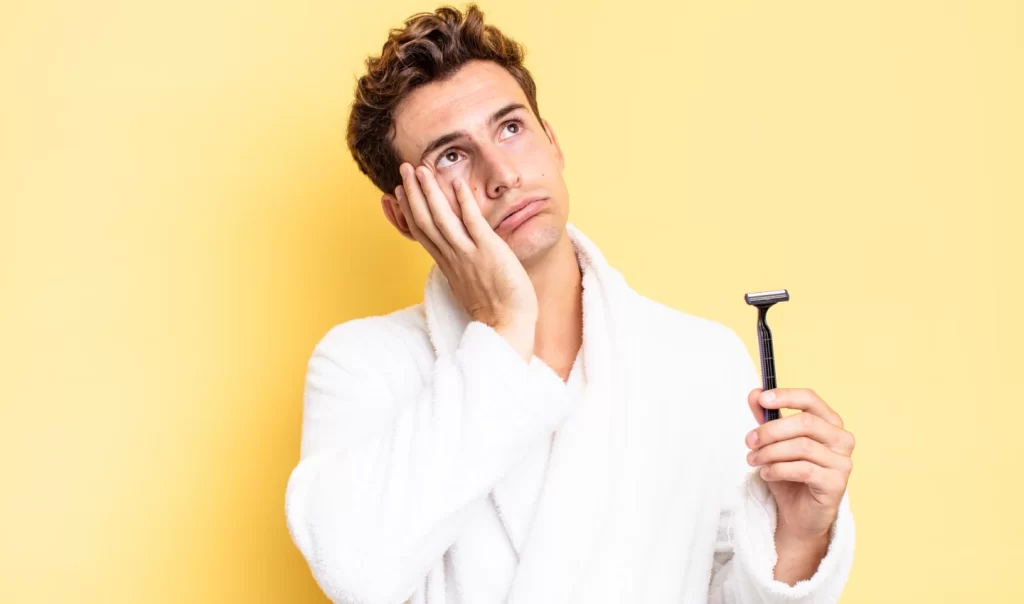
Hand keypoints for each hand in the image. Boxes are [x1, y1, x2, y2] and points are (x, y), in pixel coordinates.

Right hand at [394, 163, 537, 359]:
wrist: (506, 326)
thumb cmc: (493, 308)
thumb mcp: (468, 284)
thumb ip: (460, 265)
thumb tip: (457, 256)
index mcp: (446, 263)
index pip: (421, 231)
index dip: (408, 209)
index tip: (399, 191)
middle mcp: (452, 256)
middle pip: (425, 220)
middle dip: (413, 192)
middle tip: (404, 169)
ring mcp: (468, 253)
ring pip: (441, 218)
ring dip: (430, 192)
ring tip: (421, 169)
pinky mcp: (488, 251)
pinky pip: (473, 222)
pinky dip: (464, 202)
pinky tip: (457, 184)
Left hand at [744, 388, 854, 543]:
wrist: (798, 515)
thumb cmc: (789, 475)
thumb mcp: (773, 443)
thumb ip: (766, 418)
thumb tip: (754, 393)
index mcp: (829, 422)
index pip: (811, 399)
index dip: (786, 396)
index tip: (762, 398)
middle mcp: (841, 439)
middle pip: (805, 422)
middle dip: (770, 430)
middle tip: (749, 441)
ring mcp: (842, 462)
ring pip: (802, 446)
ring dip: (770, 452)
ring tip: (753, 460)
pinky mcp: (837, 483)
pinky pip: (803, 469)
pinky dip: (778, 469)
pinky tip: (766, 474)